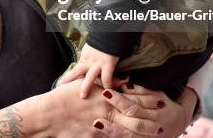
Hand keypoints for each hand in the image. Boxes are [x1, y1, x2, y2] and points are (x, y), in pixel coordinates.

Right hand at [42, 80, 163, 136]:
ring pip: (129, 129)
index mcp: (106, 94)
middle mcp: (107, 108)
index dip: (148, 98)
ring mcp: (102, 124)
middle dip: (151, 116)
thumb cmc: (65, 97)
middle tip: (163, 119)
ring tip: (156, 132)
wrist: (49, 114)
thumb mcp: (88, 85)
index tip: (161, 99)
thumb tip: (126, 80)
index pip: (132, 96)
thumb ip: (107, 82)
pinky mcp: (96, 136)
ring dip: (144, 131)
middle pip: (135, 113)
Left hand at [57, 44, 118, 97]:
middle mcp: (89, 62)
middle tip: (62, 89)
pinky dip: (107, 85)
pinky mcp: (108, 64)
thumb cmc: (101, 42)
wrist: (110, 34)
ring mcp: (98, 64)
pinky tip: (107, 92)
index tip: (59, 85)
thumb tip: (86, 66)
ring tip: (82, 96)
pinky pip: (107, 77)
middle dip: (69, 81)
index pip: (75, 70)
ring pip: (90, 77)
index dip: (67, 78)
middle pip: (76, 72)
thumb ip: (88, 60)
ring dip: (86, 87)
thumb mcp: (91, 51)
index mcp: (84, 59)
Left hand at [95, 83, 191, 137]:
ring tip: (97, 124)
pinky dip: (115, 137)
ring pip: (129, 136)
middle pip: (132, 121)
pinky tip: (101, 135)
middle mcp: (154, 128)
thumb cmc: (164, 105)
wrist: (179, 124)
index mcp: (158, 113)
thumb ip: (142, 90)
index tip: (105, 92)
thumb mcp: (158, 94)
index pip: (136, 105)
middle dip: (115, 116)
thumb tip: (124, 86)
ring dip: (112, 131)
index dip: (120, 99)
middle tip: (98, 110)